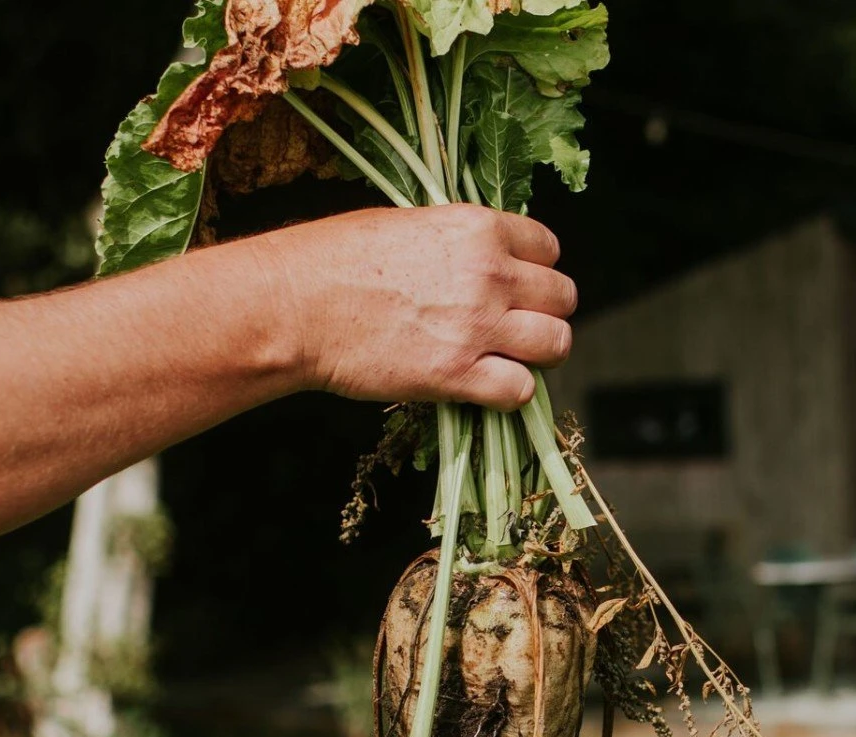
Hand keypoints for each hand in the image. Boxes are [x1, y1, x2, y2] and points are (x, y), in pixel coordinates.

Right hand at [253, 204, 576, 409]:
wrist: (293, 305)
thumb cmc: (333, 259)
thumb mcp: (406, 224)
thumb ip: (458, 243)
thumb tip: (483, 257)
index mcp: (478, 229)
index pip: (548, 248)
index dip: (538, 269)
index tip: (520, 284)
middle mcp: (489, 274)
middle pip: (562, 297)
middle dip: (545, 312)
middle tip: (519, 325)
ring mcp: (478, 326)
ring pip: (556, 344)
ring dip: (540, 354)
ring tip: (512, 357)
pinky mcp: (458, 375)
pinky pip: (522, 391)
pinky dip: (511, 393)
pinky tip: (487, 385)